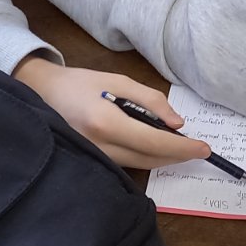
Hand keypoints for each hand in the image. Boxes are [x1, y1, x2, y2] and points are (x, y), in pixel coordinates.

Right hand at [14, 57, 209, 167]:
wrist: (41, 93)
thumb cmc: (80, 83)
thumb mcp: (118, 80)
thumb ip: (151, 100)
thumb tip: (177, 123)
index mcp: (107, 123)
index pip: (154, 143)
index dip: (183, 148)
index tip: (204, 149)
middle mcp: (100, 147)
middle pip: (150, 160)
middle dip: (177, 155)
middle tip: (197, 148)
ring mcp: (94, 158)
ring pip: (140, 164)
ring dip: (163, 157)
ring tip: (180, 145)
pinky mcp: (92, 162)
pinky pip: (127, 163)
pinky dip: (146, 157)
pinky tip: (155, 147)